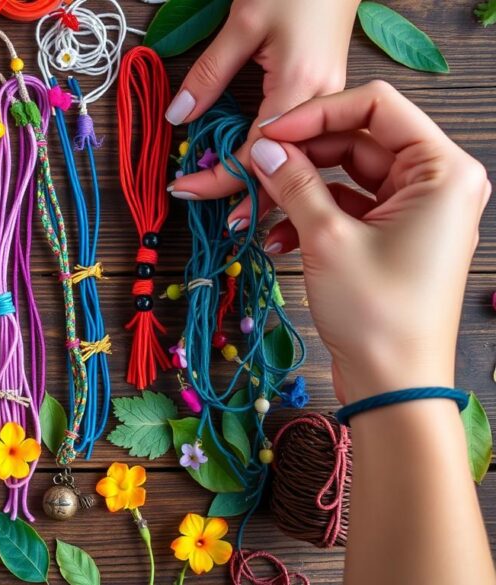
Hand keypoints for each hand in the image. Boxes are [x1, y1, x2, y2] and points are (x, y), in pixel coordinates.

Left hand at [167, 0, 358, 221]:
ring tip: (236, 212)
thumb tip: (178, 118)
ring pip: (298, 164)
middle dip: (250, 201)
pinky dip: (279, 165)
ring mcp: (329, 104)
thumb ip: (208, 75)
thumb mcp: (242, 26)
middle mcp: (322, 106)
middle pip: (286, 172)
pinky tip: (261, 177)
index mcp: (301, 91)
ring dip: (266, 189)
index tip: (182, 191)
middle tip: (218, 227)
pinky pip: (303, 145)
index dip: (217, 179)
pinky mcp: (326, 97)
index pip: (255, 156)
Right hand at [184, 81, 489, 403]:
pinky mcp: (394, 235)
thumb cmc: (379, 315)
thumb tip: (264, 147)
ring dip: (298, 187)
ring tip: (253, 206)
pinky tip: (273, 235)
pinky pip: (347, 206)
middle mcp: (437, 182)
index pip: (377, 105)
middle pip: (359, 137)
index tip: (268, 131)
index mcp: (443, 170)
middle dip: (302, 152)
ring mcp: (415, 209)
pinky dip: (310, 214)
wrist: (395, 385)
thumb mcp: (328, 239)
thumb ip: (295, 183)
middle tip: (252, 165)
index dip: (317, 112)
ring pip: (347, 173)